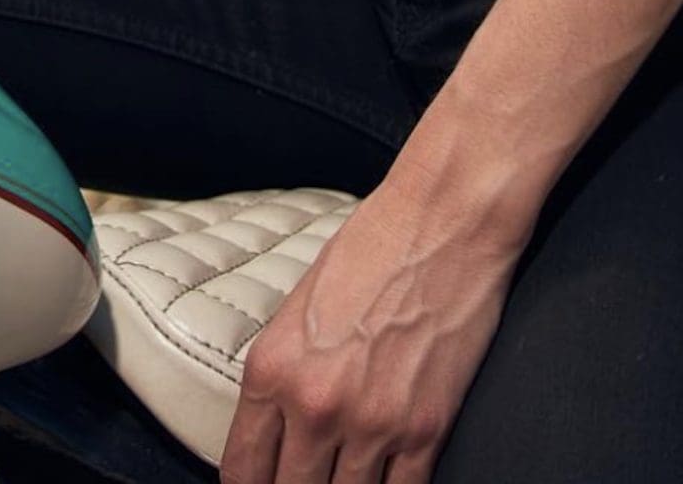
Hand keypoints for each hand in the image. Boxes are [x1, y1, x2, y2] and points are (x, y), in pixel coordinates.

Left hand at [219, 176, 523, 483]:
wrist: (439, 223)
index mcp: (271, 368)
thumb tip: (277, 430)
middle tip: (305, 482)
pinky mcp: (426, 430)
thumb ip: (284, 375)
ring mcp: (372, 423)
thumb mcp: (298, 309)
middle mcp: (314, 404)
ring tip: (342, 482)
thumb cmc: (369, 250)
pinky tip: (384, 483)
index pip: (243, 469)